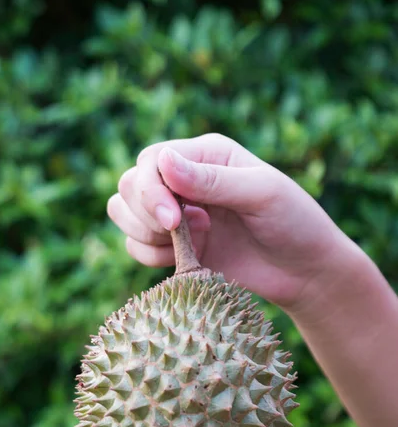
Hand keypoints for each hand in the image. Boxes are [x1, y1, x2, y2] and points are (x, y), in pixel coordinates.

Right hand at [107, 133, 349, 311]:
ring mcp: (177, 213)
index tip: (173, 221)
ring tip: (187, 243)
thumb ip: (213, 180)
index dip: (150, 191)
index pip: (151, 161)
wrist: (304, 271)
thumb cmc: (295, 223)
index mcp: (206, 155)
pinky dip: (150, 255)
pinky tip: (187, 259)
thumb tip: (163, 161)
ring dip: (142, 233)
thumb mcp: (262, 193)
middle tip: (178, 232)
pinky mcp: (174, 245)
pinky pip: (135, 246)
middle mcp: (185, 180)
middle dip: (143, 213)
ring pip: (122, 212)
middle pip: (129, 184)